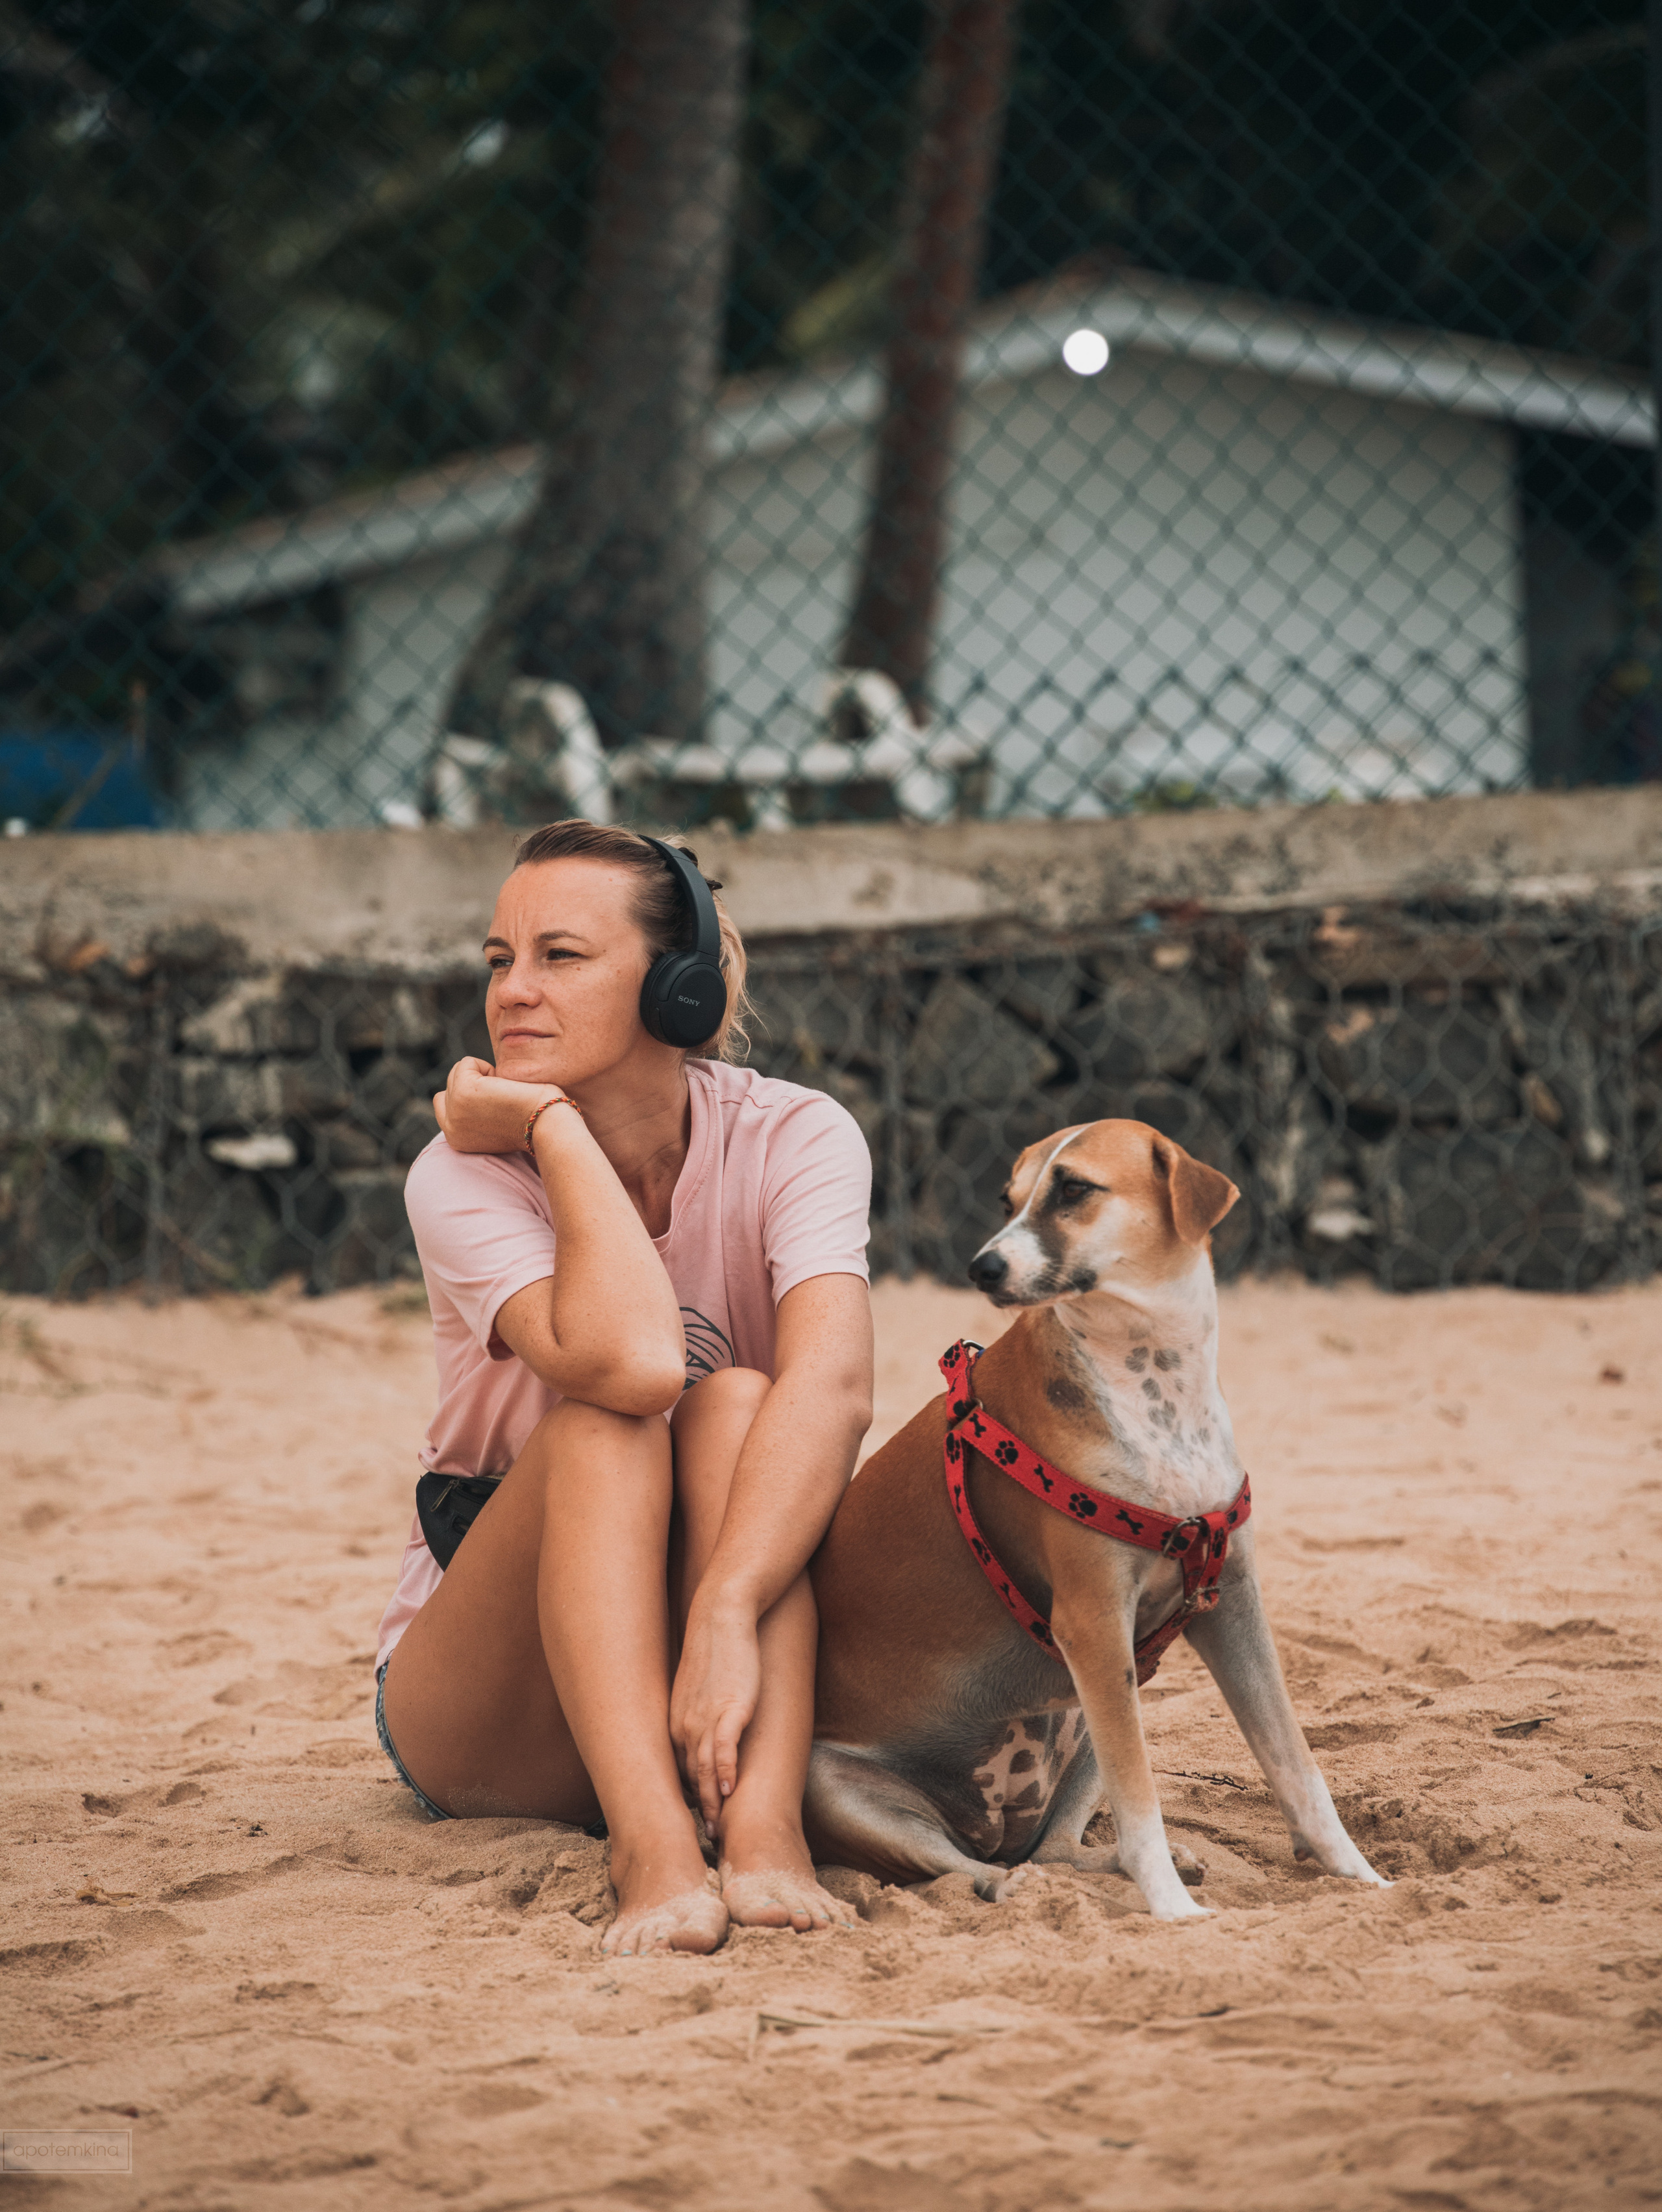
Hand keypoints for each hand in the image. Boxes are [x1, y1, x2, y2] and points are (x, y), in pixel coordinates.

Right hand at [432, 1057, 559, 1154]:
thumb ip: (476, 1113)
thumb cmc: (532, 1121)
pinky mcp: (463, 1093)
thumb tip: (476, 1089)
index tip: (496, 1105)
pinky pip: (466, 1063)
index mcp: (457, 1140)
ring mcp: (454, 1111)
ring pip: (457, 1073)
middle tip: (502, 1099)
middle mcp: (451, 1130)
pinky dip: (488, 1067)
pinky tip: (505, 1086)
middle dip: (474, 1084)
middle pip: (449, 1087)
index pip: (444, 1104)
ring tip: (504, 1094)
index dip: (470, 1095)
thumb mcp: (494, 1124)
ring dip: (482, 1075)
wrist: (547, 1125)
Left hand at [670, 1597, 761, 1829]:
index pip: (680, 1770)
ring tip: (715, 1826)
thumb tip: (706, 1735)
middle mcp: (684, 1725)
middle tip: (706, 1837)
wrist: (720, 1616)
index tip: (698, 1818)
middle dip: (698, 1807)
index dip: (690, 1795)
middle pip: (690, 1776)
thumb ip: (698, 1715)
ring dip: (709, 1799)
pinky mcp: (730, 1707)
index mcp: (676, 1723)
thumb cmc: (714, 1651)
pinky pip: (724, 1747)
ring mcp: (705, 1717)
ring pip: (704, 1768)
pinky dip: (725, 1770)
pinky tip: (730, 1788)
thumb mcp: (698, 1690)